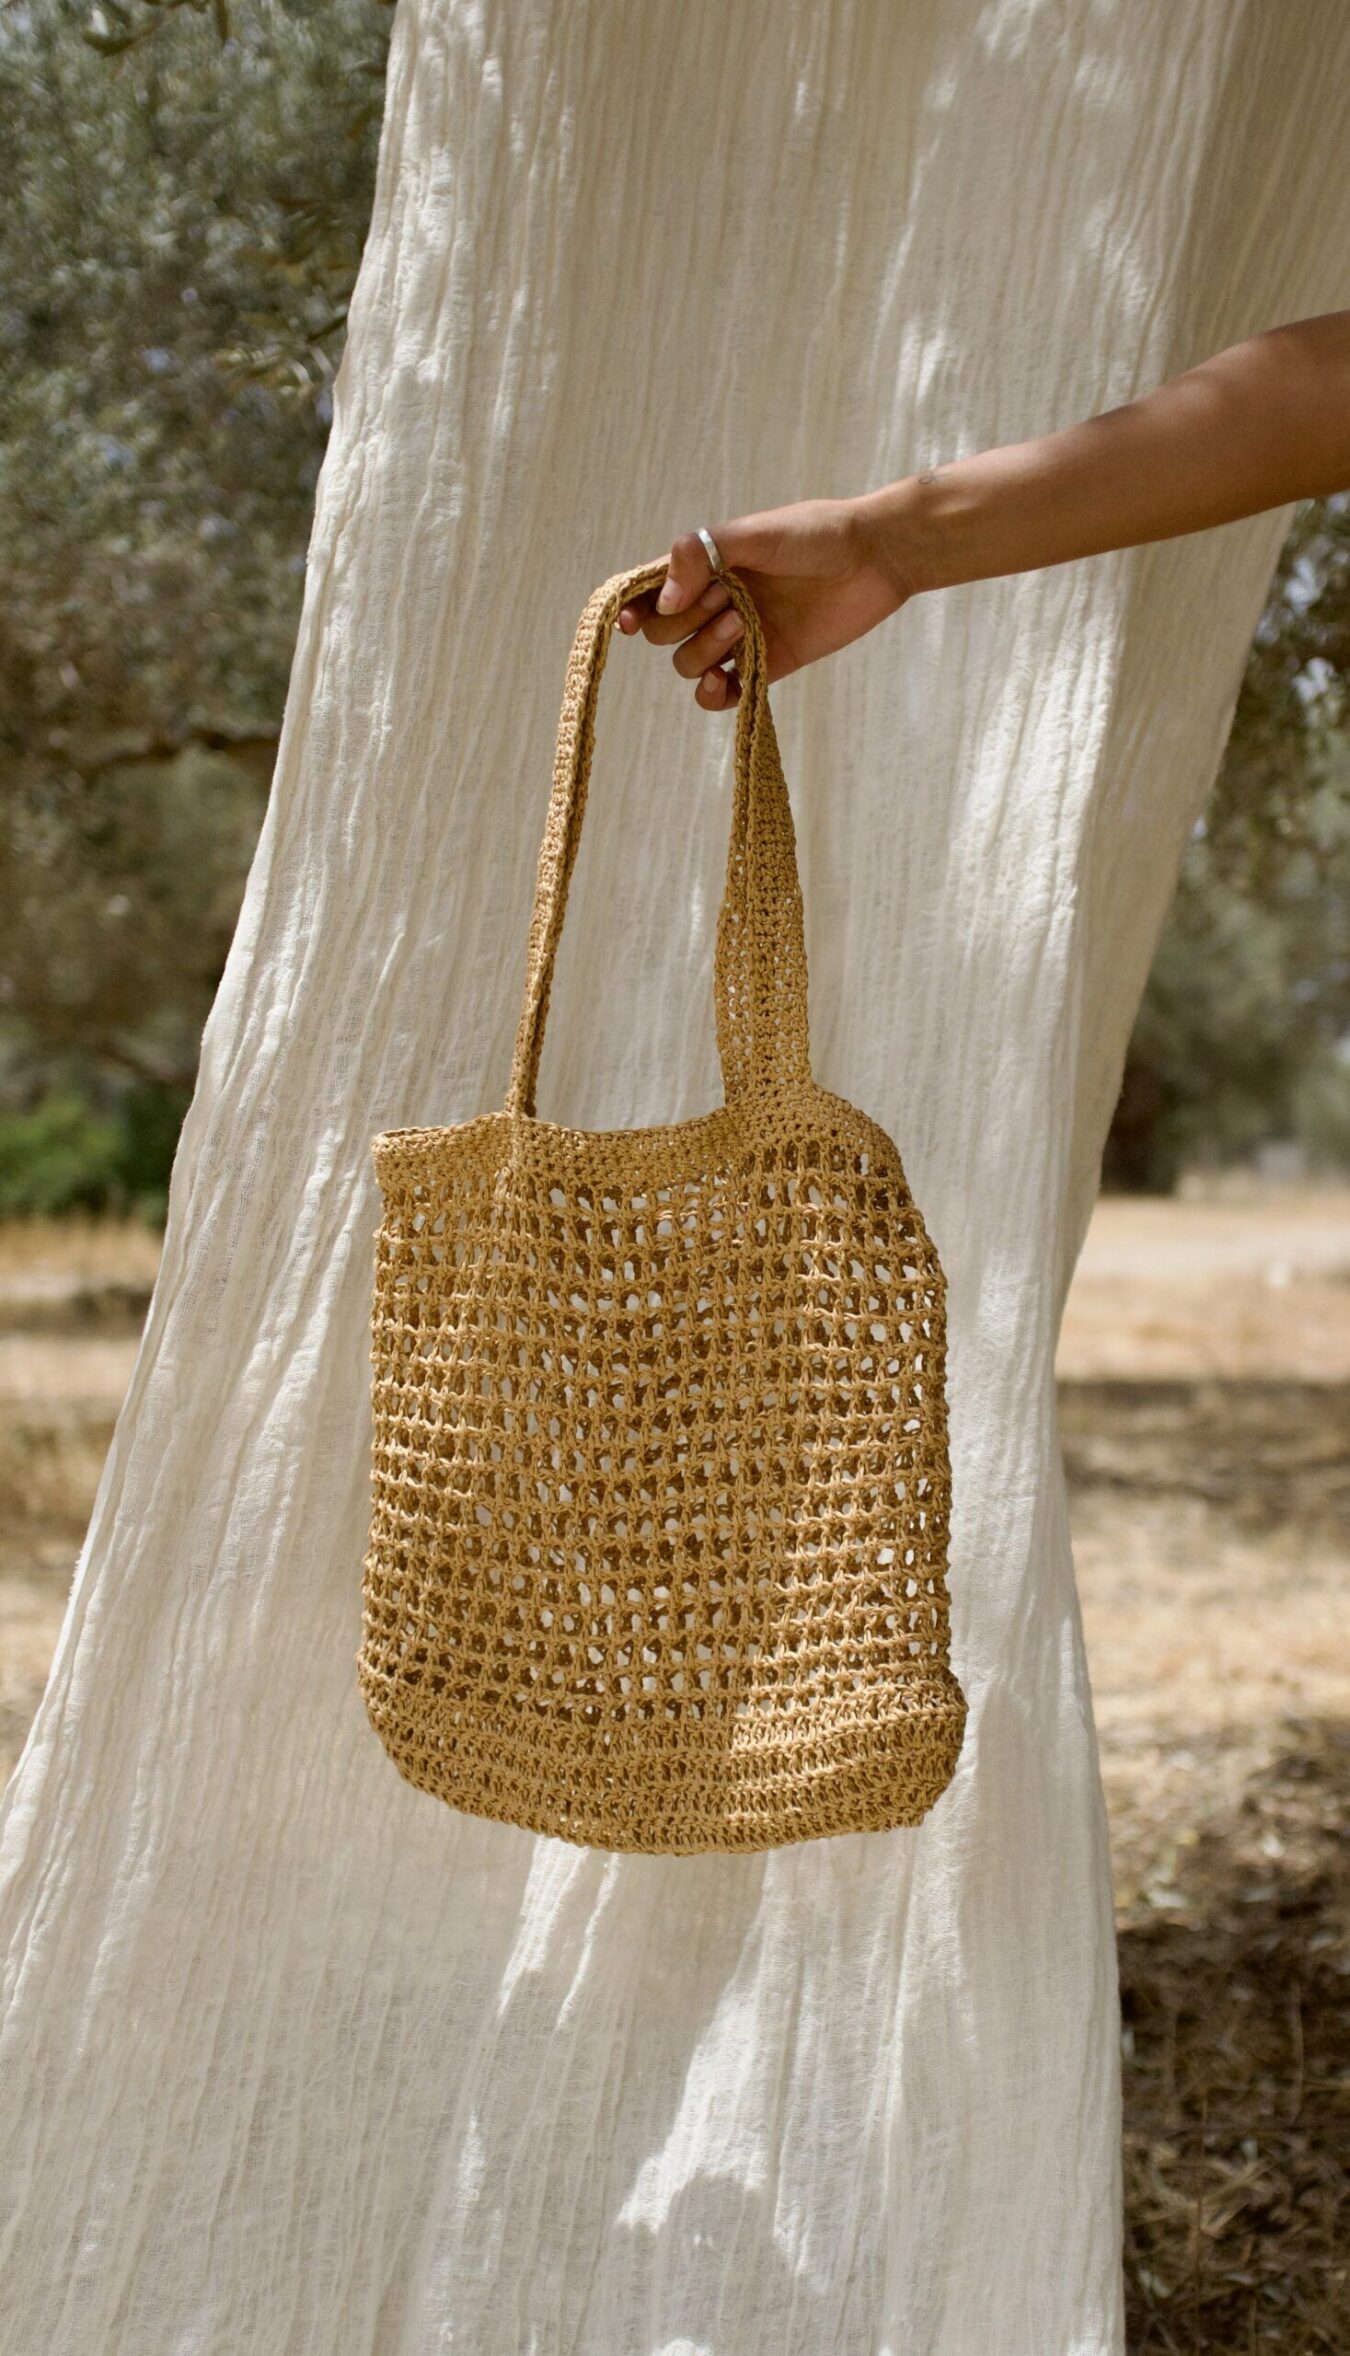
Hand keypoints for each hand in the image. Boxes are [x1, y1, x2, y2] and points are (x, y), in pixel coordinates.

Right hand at [615, 496, 914, 708]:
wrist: (876, 557)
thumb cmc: (817, 534)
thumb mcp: (754, 534)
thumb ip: (702, 555)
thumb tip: (664, 601)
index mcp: (707, 565)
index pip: (651, 592)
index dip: (632, 608)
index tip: (629, 621)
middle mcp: (716, 600)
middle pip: (664, 632)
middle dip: (684, 620)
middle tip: (726, 598)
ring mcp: (740, 635)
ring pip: (689, 662)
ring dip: (704, 650)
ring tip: (743, 623)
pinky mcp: (768, 664)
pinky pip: (724, 693)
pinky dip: (715, 695)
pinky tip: (723, 683)